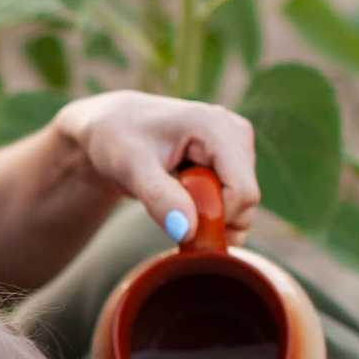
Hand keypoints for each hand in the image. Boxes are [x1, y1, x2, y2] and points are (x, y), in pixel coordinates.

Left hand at [55, 92, 258, 245]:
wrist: (112, 128)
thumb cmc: (117, 140)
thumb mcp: (129, 168)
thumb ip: (159, 198)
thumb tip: (188, 231)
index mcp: (216, 127)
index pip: (242, 191)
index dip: (216, 218)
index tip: (177, 221)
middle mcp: (235, 131)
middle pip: (245, 199)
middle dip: (212, 217)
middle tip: (168, 207)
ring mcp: (237, 143)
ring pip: (242, 202)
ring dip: (209, 213)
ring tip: (172, 194)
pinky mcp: (233, 156)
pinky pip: (234, 198)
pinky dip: (210, 208)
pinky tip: (182, 194)